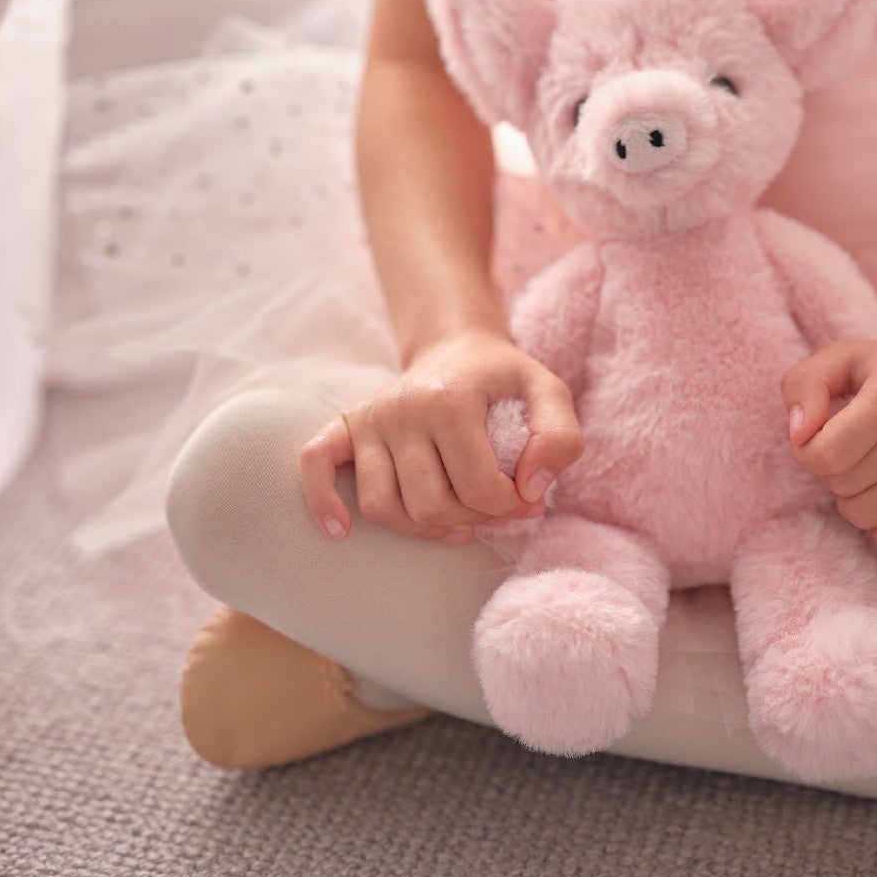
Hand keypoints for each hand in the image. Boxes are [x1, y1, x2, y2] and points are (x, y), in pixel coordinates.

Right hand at [299, 327, 581, 545]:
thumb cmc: (502, 378)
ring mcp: (370, 417)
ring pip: (381, 506)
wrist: (456, 346)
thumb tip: (531, 490)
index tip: (524, 498)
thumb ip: (560, 439)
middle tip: (491, 508)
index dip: (510, 507)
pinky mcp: (345, 424)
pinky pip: (316, 465)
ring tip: (454, 518)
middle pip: (429, 505)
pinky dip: (323, 502)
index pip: (479, 488)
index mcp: (451, 399)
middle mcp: (403, 408)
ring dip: (420, 527)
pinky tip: (341, 530)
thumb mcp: (549, 392)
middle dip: (470, 520)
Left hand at [781, 339, 876, 550]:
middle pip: (843, 486)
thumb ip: (803, 386)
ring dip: (855, 497)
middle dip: (834, 470)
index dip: (807, 451)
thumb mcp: (840, 358)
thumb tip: (798, 436)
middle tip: (855, 446)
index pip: (827, 454)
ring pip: (866, 517)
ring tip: (872, 466)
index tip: (818, 436)